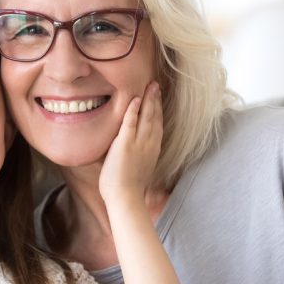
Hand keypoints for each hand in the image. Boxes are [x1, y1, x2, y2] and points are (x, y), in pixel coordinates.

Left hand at [99, 81, 162, 202]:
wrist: (125, 198)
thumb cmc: (127, 188)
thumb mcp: (137, 168)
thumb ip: (135, 156)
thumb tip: (128, 151)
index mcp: (153, 150)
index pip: (157, 125)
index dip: (158, 110)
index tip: (158, 98)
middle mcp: (149, 144)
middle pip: (155, 117)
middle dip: (156, 100)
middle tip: (156, 85)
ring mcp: (139, 144)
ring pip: (146, 117)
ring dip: (148, 100)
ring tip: (150, 86)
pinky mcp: (125, 144)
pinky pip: (130, 123)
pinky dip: (133, 110)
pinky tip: (135, 99)